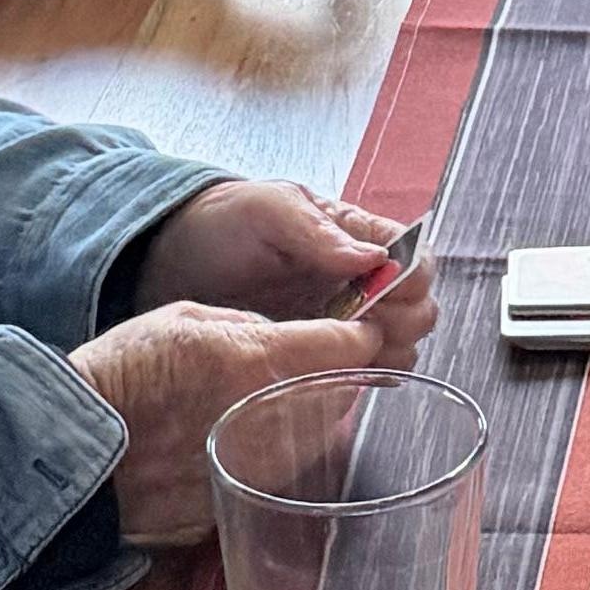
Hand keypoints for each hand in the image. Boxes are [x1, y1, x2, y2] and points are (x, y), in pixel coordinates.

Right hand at [66, 297, 410, 549]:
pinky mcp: (246, 494)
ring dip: (316, 410)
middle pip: (342, 391)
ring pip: (321, 432)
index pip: (347, 346)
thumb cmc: (119, 375)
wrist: (76, 450)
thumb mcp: (182, 319)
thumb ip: (244, 325)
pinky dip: (283, 445)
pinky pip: (286, 464)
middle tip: (321, 359)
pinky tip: (254, 431)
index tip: (359, 328)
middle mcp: (273, 415)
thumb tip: (277, 335)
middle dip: (340, 372)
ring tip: (283, 394)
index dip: (359, 333)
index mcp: (260, 360)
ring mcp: (262, 463)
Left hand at [121, 177, 440, 356]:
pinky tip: (334, 374)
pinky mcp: (317, 355)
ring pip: (397, 346)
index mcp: (356, 236)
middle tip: (367, 328)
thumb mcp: (268, 211)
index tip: (386, 293)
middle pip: (417, 308)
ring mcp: (340, 321)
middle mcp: (359, 281)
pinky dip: (361, 377)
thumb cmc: (223, 224)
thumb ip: (318, 232)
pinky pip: (359, 372)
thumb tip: (374, 260)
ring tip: (347, 353)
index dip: (412, 280)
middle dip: (404, 321)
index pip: (415, 258)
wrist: (171, 262)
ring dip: (387, 353)